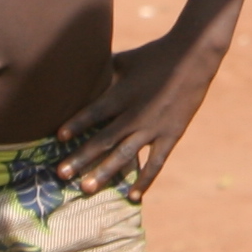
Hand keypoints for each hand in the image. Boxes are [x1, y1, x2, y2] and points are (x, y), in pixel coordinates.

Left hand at [57, 41, 217, 199]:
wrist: (193, 57)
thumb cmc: (154, 55)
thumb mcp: (124, 60)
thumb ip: (102, 71)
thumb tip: (77, 69)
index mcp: (123, 93)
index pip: (95, 111)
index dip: (76, 124)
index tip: (58, 137)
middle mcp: (135, 113)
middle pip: (104, 139)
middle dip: (81, 157)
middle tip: (61, 174)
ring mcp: (153, 127)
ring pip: (125, 155)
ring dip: (104, 172)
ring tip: (85, 188)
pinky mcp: (171, 135)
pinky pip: (156, 162)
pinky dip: (144, 180)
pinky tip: (131, 196)